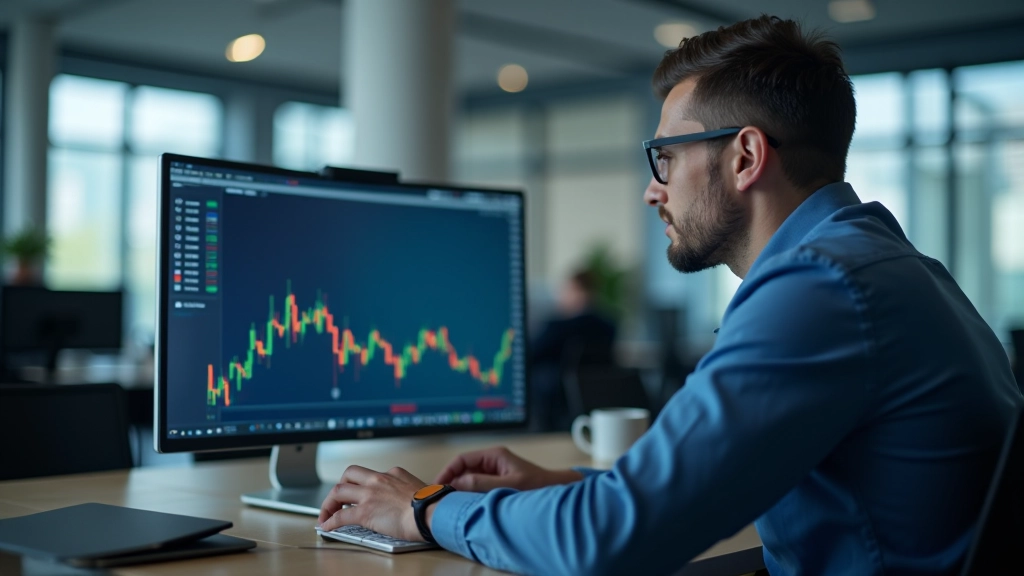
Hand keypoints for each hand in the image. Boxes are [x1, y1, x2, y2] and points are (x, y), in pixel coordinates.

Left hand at [318, 465, 427, 538]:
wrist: (432, 512)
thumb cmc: (432, 504)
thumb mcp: (419, 489)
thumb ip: (408, 491)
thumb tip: (407, 502)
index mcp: (394, 473)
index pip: (372, 475)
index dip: (363, 485)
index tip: (361, 494)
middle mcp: (379, 479)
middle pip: (349, 474)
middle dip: (341, 486)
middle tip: (339, 499)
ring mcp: (370, 494)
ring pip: (338, 491)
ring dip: (329, 503)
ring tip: (327, 513)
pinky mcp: (365, 512)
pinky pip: (340, 515)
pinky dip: (330, 521)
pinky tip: (327, 527)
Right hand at [434, 446, 582, 491]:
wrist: (557, 491)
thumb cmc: (537, 486)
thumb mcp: (508, 485)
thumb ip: (482, 483)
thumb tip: (457, 484)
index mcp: (494, 455)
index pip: (461, 460)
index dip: (447, 472)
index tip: (438, 486)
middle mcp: (493, 461)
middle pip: (463, 469)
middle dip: (451, 481)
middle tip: (441, 497)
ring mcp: (495, 472)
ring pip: (469, 479)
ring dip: (460, 489)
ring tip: (451, 502)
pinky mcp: (498, 482)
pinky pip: (478, 486)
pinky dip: (469, 494)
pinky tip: (466, 504)